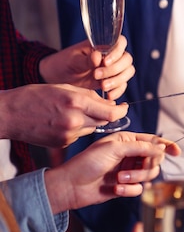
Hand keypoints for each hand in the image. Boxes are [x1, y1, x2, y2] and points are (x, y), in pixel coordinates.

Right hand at [0, 83, 129, 147]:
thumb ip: (89, 96)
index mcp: (75, 103)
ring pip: (91, 128)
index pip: (110, 112)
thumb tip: (110, 103)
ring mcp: (68, 135)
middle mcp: (74, 121)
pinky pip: (79, 135)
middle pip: (103, 121)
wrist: (9, 115)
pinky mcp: (62, 143)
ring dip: (90, 121)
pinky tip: (63, 122)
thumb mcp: (64, 88)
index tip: (124, 107)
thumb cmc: (34, 96)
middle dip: (105, 114)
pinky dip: (78, 128)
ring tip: (73, 112)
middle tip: (103, 107)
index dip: (120, 110)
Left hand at [39, 36, 134, 99]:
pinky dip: (118, 90)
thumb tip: (98, 56)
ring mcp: (113, 69)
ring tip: (102, 86)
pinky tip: (108, 95)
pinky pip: (123, 85)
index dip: (117, 52)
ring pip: (128, 72)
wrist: (58, 78)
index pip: (120, 42)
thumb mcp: (72, 60)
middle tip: (97, 75)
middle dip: (115, 69)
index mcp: (102, 45)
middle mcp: (111, 55)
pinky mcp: (112, 81)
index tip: (105, 62)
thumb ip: (86, 59)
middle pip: (127, 59)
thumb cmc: (64, 63)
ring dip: (118, 80)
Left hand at [44, 132, 180, 213]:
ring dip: (135, 178)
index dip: (167, 145)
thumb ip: (140, 147)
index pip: (153, 141)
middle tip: (133, 169)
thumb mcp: (114, 149)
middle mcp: (130, 155)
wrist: (71, 186)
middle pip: (154, 159)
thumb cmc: (88, 163)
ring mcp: (128, 171)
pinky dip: (128, 190)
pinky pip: (139, 189)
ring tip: (119, 180)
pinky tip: (115, 189)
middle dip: (145, 166)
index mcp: (128, 141)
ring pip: (149, 175)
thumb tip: (161, 148)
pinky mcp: (125, 186)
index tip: (177, 152)